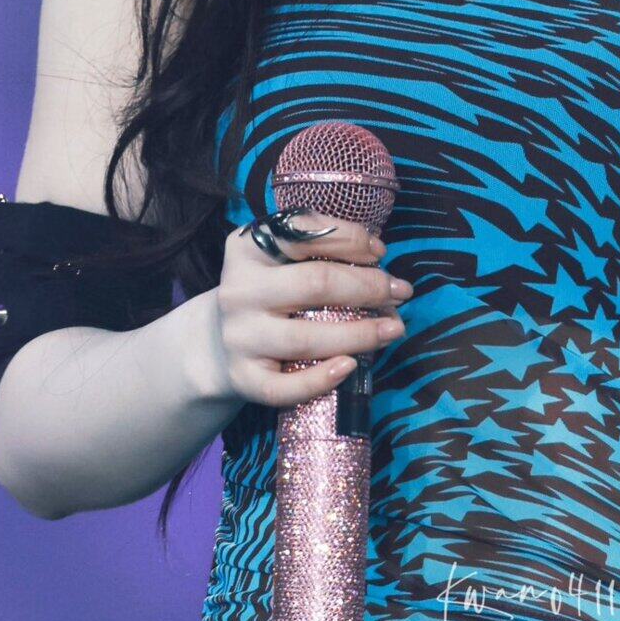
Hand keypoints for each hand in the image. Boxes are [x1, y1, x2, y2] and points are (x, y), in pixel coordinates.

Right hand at [210, 212, 411, 409]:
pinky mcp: (243, 378)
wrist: (218, 343)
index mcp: (248, 248)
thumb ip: (322, 248)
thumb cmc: (269, 291)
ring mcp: (239, 336)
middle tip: (401, 292)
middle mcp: (239, 290)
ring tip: (394, 329)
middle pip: (315, 284)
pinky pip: (286, 387)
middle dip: (367, 287)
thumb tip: (379, 257)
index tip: (381, 253)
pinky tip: (350, 366)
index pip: (305, 233)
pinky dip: (321, 379)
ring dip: (360, 334)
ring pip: (306, 338)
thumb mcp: (282, 257)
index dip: (351, 240)